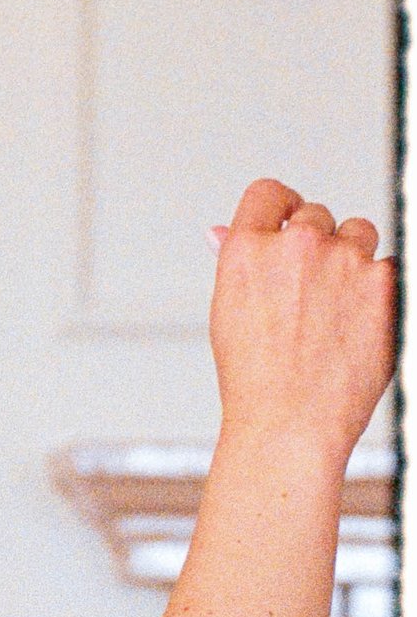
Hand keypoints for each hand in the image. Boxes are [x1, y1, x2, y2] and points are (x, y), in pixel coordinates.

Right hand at [208, 180, 395, 465]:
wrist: (291, 423)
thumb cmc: (256, 380)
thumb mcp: (228, 312)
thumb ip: (237, 263)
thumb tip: (225, 233)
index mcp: (248, 248)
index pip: (268, 194)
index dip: (280, 206)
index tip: (288, 219)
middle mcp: (296, 244)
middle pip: (317, 215)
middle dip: (317, 244)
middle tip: (311, 290)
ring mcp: (344, 260)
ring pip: (358, 233)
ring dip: (352, 257)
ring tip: (338, 305)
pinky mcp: (385, 281)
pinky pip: (391, 266)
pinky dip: (382, 288)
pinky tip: (361, 320)